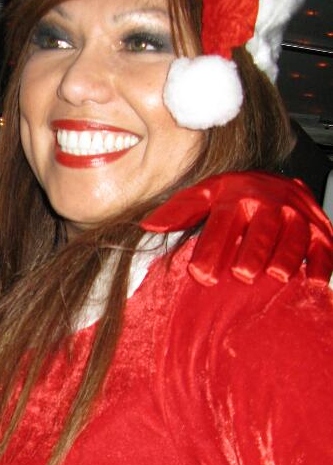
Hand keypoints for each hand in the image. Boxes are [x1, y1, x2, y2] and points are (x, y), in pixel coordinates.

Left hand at [142, 172, 332, 286]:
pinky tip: (315, 281)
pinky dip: (321, 264)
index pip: (223, 223)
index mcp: (238, 198)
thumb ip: (180, 211)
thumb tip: (148, 225)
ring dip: (286, 257)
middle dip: (253, 252)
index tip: (201, 273)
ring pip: (294, 239)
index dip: (213, 248)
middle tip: (243, 274)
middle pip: (262, 231)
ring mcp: (297, 218)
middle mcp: (270, 206)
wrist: (280, 183)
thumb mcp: (206, 195)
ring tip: (276, 277)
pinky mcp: (320, 232)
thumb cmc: (238, 196)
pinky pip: (324, 247)